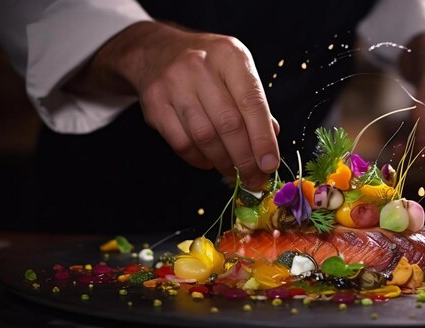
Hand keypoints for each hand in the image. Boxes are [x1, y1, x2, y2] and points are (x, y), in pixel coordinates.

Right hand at [69, 22, 279, 189]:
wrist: (157, 51)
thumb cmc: (208, 66)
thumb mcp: (236, 70)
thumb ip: (253, 102)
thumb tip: (271, 139)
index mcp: (229, 55)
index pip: (252, 102)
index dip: (263, 138)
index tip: (269, 164)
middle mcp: (200, 66)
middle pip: (228, 123)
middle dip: (244, 158)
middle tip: (254, 178)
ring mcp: (173, 84)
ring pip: (204, 137)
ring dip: (223, 162)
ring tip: (234, 173)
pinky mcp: (154, 103)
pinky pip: (182, 143)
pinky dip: (199, 159)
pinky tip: (209, 162)